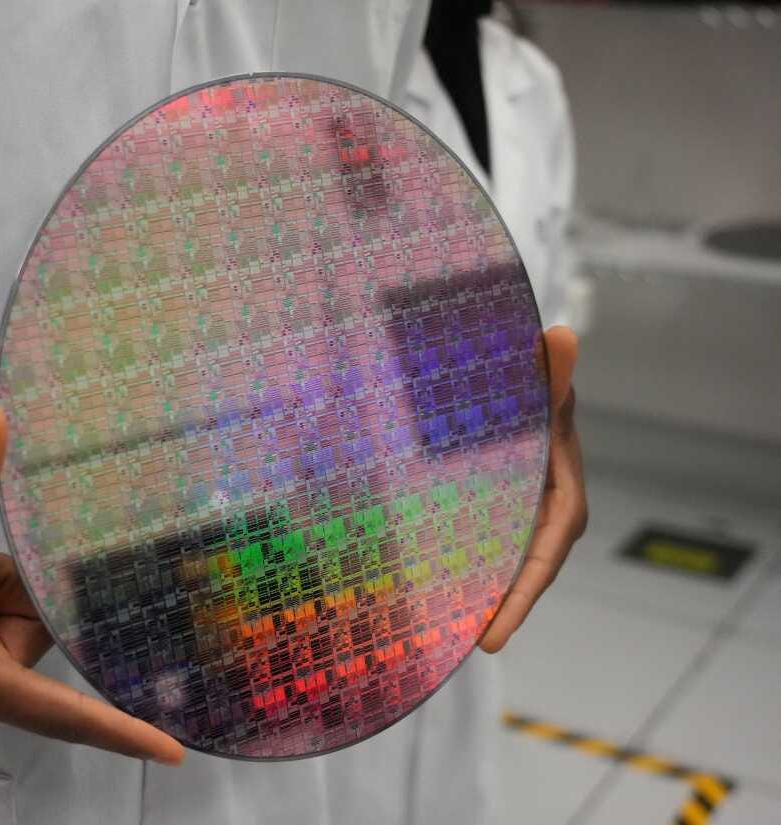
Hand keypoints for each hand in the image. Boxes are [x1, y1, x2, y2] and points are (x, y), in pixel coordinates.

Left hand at [479, 326, 587, 652]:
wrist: (535, 390)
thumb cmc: (541, 390)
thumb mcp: (544, 387)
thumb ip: (551, 373)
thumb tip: (558, 339)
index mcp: (565, 498)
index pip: (543, 558)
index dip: (520, 599)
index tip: (494, 636)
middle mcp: (551, 517)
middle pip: (526, 575)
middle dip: (502, 611)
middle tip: (473, 647)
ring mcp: (529, 519)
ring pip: (508, 568)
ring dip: (486, 599)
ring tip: (452, 637)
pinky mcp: (508, 515)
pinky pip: (493, 550)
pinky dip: (475, 574)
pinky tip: (445, 595)